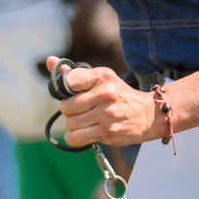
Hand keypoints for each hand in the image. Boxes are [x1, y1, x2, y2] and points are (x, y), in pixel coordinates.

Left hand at [51, 59, 165, 147]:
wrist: (149, 114)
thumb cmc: (120, 95)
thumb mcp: (102, 78)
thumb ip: (75, 73)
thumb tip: (49, 61)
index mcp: (103, 77)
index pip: (68, 81)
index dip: (66, 89)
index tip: (74, 92)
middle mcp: (105, 94)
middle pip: (66, 107)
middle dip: (70, 110)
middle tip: (81, 109)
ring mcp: (106, 115)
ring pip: (70, 123)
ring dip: (73, 124)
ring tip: (85, 121)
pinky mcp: (107, 133)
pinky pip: (76, 138)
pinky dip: (75, 137)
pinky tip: (84, 132)